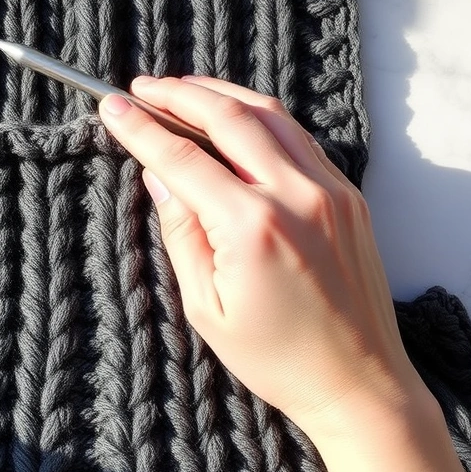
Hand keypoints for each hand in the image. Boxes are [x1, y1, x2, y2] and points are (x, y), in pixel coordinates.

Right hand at [99, 76, 466, 471]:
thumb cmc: (277, 357)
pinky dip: (260, 117)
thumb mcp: (205, 307)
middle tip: (141, 88)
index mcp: (253, 229)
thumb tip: (159, 176)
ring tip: (181, 90)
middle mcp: (296, 197)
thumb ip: (181, 232)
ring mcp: (329, 191)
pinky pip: (298, 137)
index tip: (112, 107)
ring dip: (221, 94)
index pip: (182, 158)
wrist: (358, 383)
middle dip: (178, 94)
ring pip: (269, 114)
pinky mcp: (348, 196)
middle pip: (227, 117)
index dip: (141, 129)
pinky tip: (234, 117)